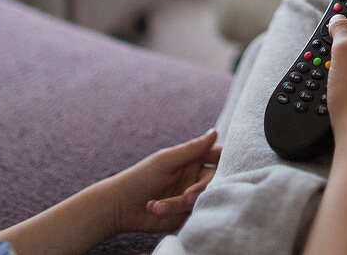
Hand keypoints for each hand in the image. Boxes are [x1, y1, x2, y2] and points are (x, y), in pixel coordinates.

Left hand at [98, 130, 221, 234]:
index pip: (218, 156)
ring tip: (158, 205)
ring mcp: (190, 197)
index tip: (226, 167)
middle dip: (201, 189)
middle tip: (187, 196)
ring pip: (202, 199)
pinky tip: (155, 209)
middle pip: (215, 181)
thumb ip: (192, 149)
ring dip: (180, 203)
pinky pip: (193, 215)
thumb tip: (215, 132)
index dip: (226, 160)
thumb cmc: (139, 178)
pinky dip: (175, 213)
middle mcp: (195, 178)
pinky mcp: (185, 214)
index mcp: (193, 160)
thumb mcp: (166, 160)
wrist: (119, 207)